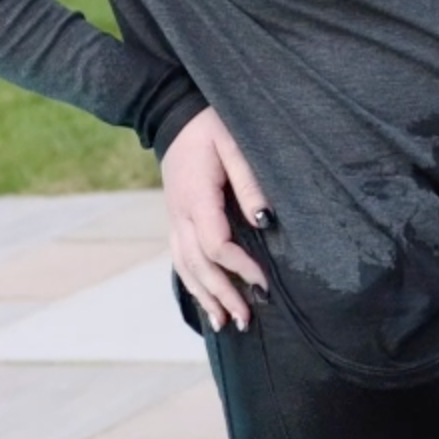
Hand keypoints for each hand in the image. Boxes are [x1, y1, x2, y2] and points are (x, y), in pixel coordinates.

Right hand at [163, 107, 272, 330]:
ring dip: (205, 297)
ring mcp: (173, 220)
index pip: (217, 245)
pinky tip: (206, 301)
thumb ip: (249, 182)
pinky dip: (192, 284)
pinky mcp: (175, 220)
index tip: (266, 284)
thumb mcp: (234, 144)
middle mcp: (179, 215)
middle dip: (223, 296)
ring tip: (225, 324)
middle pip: (199, 266)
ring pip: (185, 268)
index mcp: (196, 198)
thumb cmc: (210, 126)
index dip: (242, 268)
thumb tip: (265, 221)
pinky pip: (180, 259)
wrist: (173, 114)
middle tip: (248, 320)